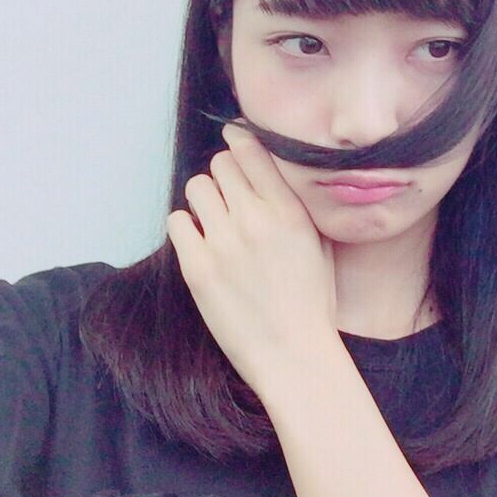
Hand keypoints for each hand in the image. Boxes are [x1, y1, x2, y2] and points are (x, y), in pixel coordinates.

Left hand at [166, 121, 338, 393]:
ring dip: (205, 198)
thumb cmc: (312, 303)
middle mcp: (255, 220)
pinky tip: (202, 242)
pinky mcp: (197, 268)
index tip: (235, 141)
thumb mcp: (319, 244)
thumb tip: (272, 171)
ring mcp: (223, 243)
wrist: (293, 355)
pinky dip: (187, 227)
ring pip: (196, 187)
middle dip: (224, 175)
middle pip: (220, 164)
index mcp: (289, 211)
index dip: (239, 141)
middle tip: (231, 197)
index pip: (251, 151)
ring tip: (216, 221)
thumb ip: (296, 205)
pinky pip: (177, 221)